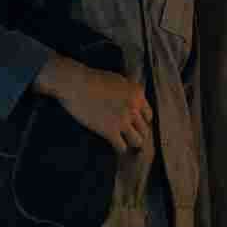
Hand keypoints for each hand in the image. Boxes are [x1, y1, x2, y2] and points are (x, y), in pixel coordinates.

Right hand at [32, 54, 152, 154]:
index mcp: (137, 94)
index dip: (143, 121)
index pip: (149, 114)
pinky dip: (120, 148)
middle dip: (139, 133)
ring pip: (137, 140)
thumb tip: (132, 100)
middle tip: (133, 135)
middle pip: (145, 129)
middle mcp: (134, 108)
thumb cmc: (93, 78)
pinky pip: (121, 146)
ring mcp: (123, 121)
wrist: (77, 84)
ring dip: (132, 142)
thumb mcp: (119, 80)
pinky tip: (117, 147)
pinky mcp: (110, 131)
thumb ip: (129, 92)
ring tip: (127, 143)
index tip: (138, 124)